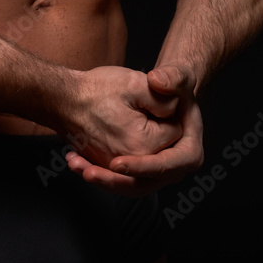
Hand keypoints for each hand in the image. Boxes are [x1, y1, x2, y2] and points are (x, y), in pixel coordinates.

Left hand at [65, 63, 203, 195]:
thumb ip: (173, 77)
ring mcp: (154, 171)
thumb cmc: (171, 84)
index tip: (117, 163)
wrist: (160, 90)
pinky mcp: (138, 170)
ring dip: (101, 179)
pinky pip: (118, 180)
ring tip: (75, 163)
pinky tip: (74, 158)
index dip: (145, 167)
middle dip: (114, 181)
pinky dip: (97, 171)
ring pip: (128, 186)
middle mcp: (173, 166)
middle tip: (88, 172)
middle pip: (145, 184)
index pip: (170, 165)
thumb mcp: (175, 76)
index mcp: (188, 148)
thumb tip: (158, 81)